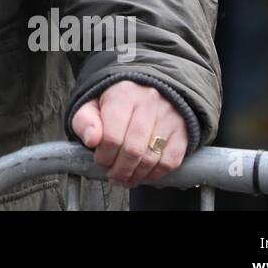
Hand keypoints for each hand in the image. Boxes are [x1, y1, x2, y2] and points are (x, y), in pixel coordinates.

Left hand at [71, 80, 186, 187]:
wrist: (146, 88)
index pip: (112, 136)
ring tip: (126, 179)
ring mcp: (168, 116)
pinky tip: (144, 175)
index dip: (104, 156)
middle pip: (133, 149)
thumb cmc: (116, 101)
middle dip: (120, 170)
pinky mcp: (182, 130)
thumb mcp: (92, 105)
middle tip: (114, 177)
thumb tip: (91, 140)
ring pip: (152, 158)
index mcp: (123, 94)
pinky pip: (171, 161)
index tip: (101, 162)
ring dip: (137, 175)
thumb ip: (85, 121)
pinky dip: (156, 174)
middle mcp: (149, 102)